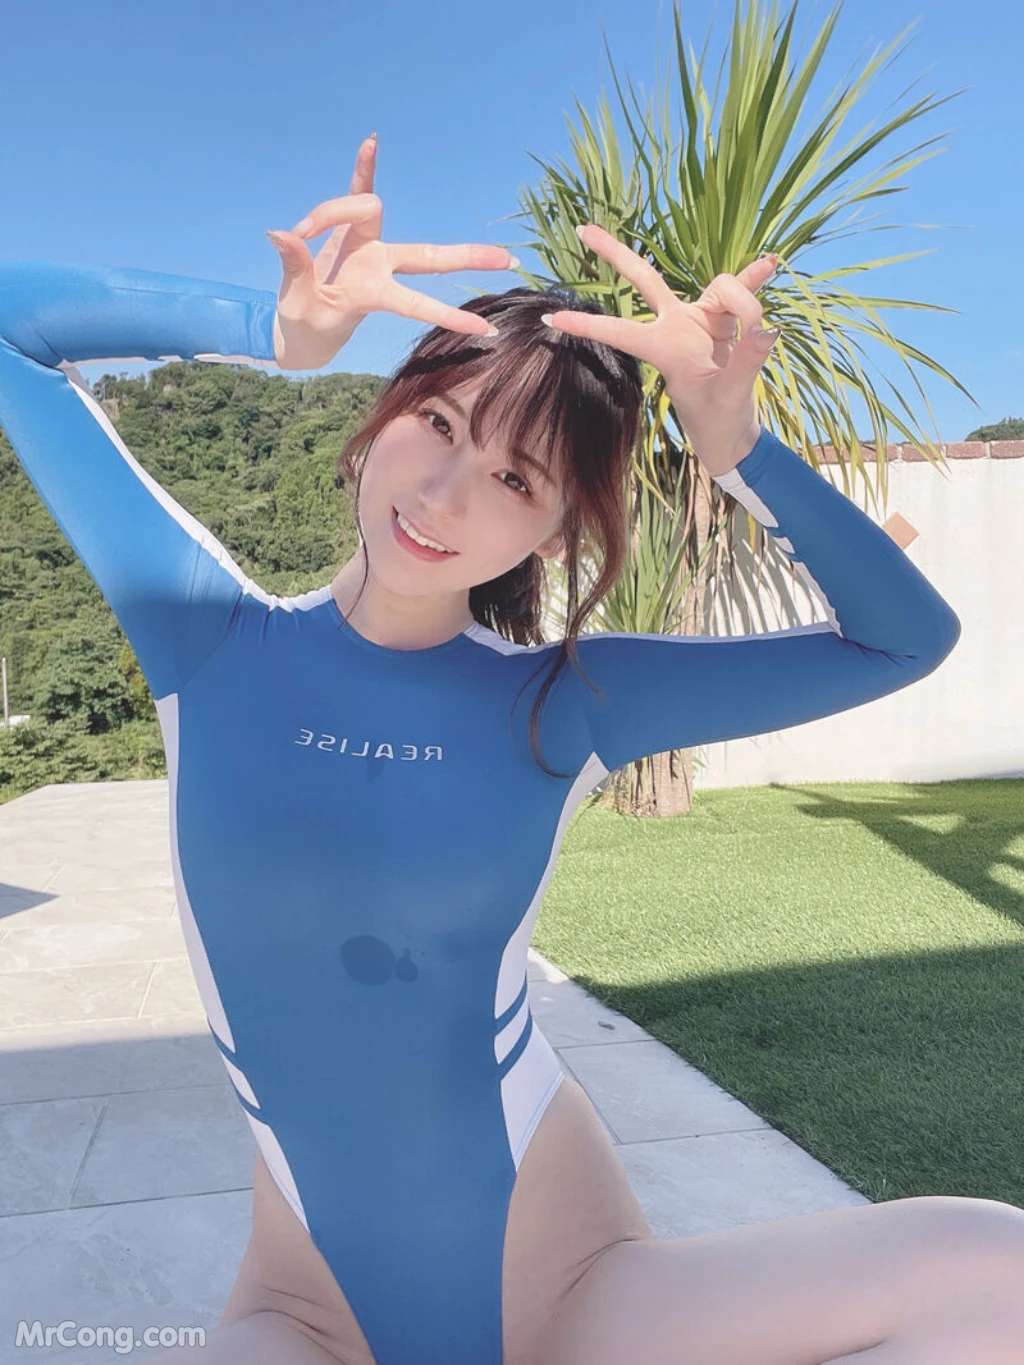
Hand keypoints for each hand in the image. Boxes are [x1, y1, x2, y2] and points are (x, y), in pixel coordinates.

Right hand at [266, 133, 516, 370]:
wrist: (299, 325)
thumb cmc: (305, 324)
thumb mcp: (300, 305)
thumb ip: (295, 268)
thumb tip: (281, 232)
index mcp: (374, 294)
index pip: (418, 303)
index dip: (449, 315)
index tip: (485, 332)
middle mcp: (380, 265)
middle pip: (430, 258)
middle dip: (468, 258)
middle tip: (510, 260)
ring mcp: (369, 246)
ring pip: (370, 207)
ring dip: (338, 201)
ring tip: (305, 218)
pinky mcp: (350, 229)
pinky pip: (357, 192)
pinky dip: (363, 170)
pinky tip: (372, 141)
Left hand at [541, 224, 780, 468]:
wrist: (732, 430)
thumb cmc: (719, 418)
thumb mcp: (730, 394)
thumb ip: (746, 360)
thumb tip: (765, 329)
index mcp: (664, 350)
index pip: (621, 332)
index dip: (589, 325)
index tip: (552, 318)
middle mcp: (676, 326)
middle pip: (644, 280)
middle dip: (615, 255)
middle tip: (582, 229)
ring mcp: (700, 319)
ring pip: (719, 287)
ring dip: (742, 299)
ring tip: (758, 330)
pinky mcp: (725, 319)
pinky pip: (742, 292)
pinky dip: (754, 279)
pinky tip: (770, 264)